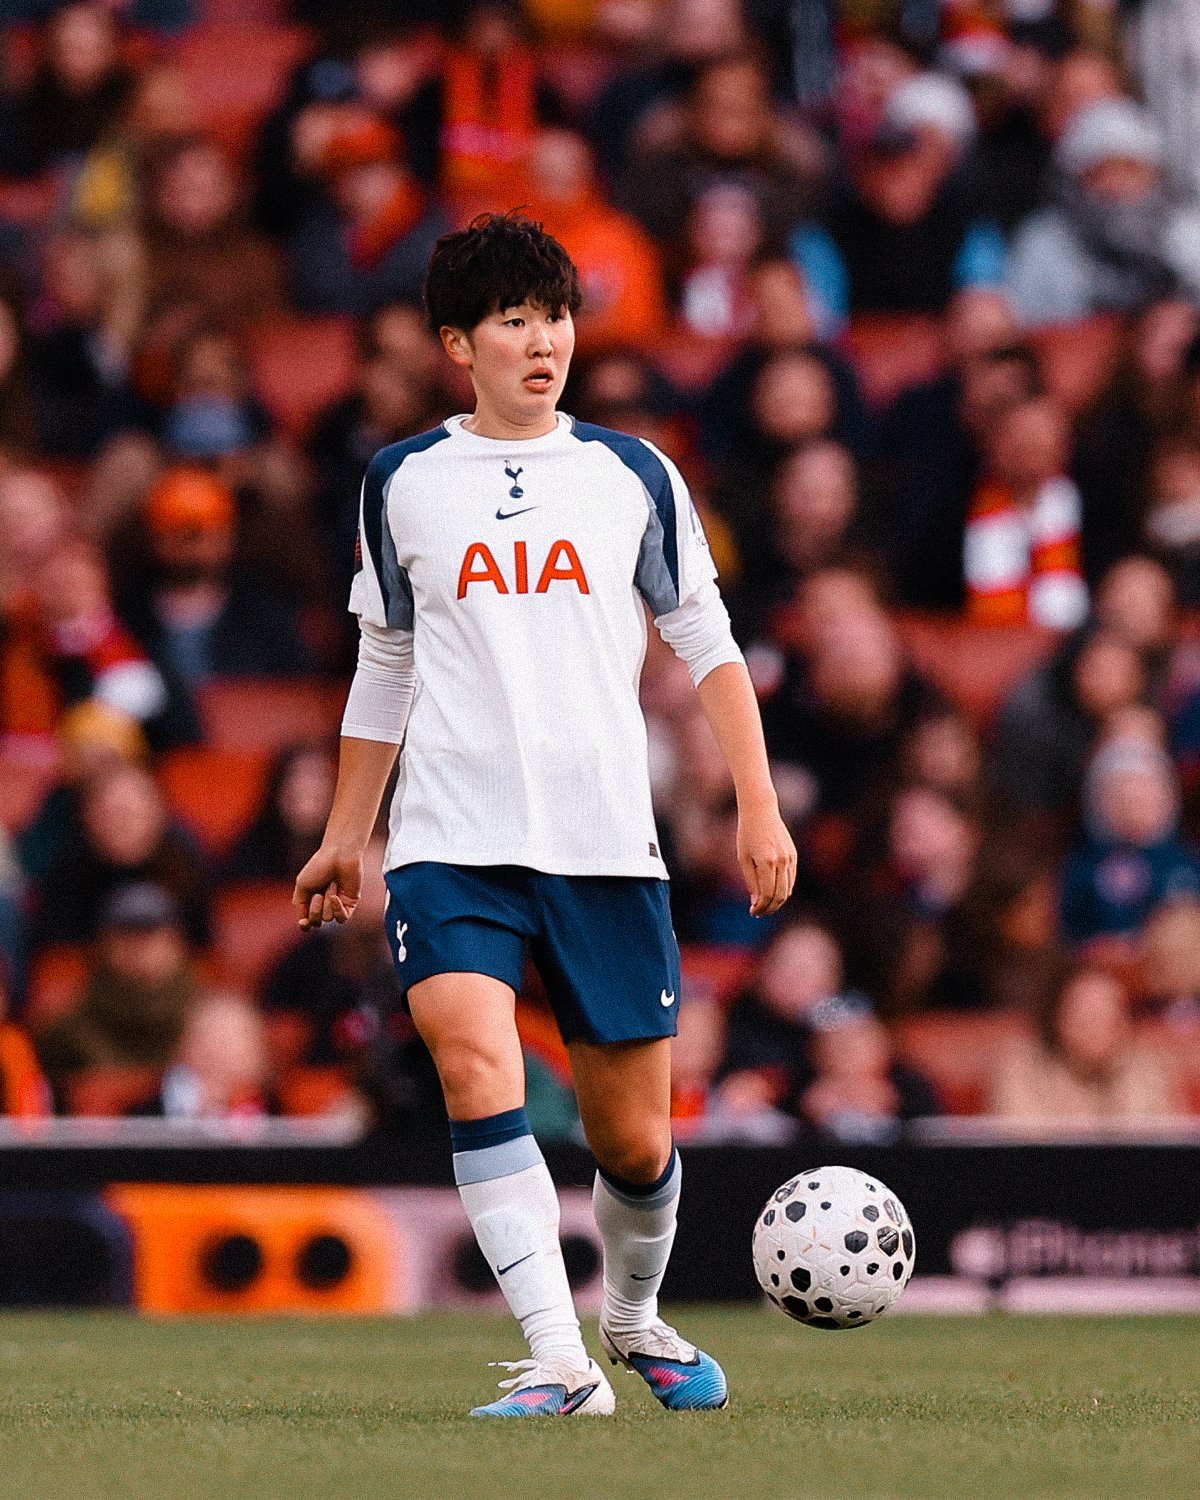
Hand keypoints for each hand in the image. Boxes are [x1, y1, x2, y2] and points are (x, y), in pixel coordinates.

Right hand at [293, 845, 362, 928]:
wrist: (339, 855)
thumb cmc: (319, 866)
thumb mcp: (302, 885)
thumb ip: (300, 904)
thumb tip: (303, 922)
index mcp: (310, 900)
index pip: (307, 921)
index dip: (305, 925)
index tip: (304, 923)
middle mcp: (324, 904)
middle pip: (316, 922)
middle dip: (315, 909)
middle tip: (318, 893)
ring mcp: (338, 904)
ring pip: (328, 918)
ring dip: (327, 902)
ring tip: (331, 885)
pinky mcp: (350, 903)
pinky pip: (342, 918)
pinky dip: (338, 909)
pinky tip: (336, 897)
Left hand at [736, 797, 796, 916]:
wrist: (761, 811)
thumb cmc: (747, 834)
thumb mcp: (743, 858)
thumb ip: (751, 881)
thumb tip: (756, 902)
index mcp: (767, 862)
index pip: (767, 894)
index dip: (760, 907)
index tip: (752, 912)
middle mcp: (782, 861)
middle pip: (780, 895)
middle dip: (769, 908)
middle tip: (758, 913)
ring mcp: (790, 858)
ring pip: (788, 889)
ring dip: (777, 901)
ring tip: (764, 905)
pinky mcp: (794, 855)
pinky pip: (791, 879)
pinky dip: (783, 890)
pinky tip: (772, 893)